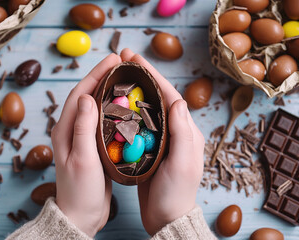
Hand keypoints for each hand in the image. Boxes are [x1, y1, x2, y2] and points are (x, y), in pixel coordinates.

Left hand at [51, 54, 121, 236]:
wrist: (80, 215)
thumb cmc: (79, 190)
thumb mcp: (82, 159)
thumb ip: (83, 127)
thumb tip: (89, 97)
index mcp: (65, 130)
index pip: (80, 93)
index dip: (97, 74)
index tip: (115, 59)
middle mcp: (70, 130)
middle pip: (87, 95)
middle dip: (103, 77)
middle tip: (123, 64)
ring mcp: (81, 137)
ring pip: (96, 106)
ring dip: (109, 90)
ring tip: (127, 79)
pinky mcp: (92, 146)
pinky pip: (103, 120)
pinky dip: (114, 108)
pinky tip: (127, 106)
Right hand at [120, 48, 204, 235]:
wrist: (166, 217)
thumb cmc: (176, 193)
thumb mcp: (183, 163)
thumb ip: (182, 132)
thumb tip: (177, 100)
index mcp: (185, 130)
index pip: (169, 95)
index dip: (152, 74)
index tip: (134, 58)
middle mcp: (174, 131)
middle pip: (156, 97)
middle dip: (141, 76)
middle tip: (122, 59)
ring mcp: (161, 139)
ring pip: (145, 108)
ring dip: (132, 90)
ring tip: (116, 75)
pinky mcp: (148, 148)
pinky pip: (137, 124)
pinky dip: (126, 110)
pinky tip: (113, 104)